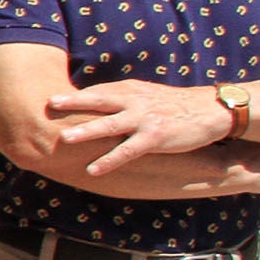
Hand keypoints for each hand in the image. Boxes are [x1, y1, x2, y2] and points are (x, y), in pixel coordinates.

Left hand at [45, 79, 237, 173]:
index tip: (51, 99)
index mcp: (130, 90)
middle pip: (99, 99)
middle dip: (73, 102)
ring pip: (110, 124)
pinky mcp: (156, 137)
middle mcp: (135, 101)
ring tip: (64, 138)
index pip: (98, 91)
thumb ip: (122, 98)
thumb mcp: (146, 95)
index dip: (75, 95)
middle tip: (49, 103)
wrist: (210, 110)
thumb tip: (93, 100)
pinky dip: (109, 160)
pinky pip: (127, 151)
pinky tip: (92, 170)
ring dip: (87, 131)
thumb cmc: (174, 105)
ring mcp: (144, 119)